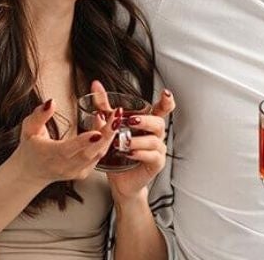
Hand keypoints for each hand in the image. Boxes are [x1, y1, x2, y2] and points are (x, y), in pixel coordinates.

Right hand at [11, 97, 117, 185]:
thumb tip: (50, 102)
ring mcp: (76, 171)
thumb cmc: (30, 148)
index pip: (69, 149)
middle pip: (91, 152)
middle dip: (106, 134)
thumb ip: (39, 115)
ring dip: (109, 136)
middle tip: (117, 116)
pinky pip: (99, 157)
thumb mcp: (28, 129)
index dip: (84, 141)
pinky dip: (106, 142)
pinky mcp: (84, 172)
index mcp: (52, 155)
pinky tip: (109, 127)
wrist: (31, 172)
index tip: (96, 132)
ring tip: (116, 117)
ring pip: (98, 154)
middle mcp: (66, 166)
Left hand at [96, 82, 175, 203]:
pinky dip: (141, 153)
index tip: (166, 93)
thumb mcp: (109, 125)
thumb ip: (104, 106)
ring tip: (123, 142)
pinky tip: (131, 153)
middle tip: (131, 121)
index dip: (167, 101)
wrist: (119, 179)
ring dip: (138, 140)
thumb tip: (96, 85)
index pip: (162, 109)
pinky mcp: (155, 164)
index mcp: (148, 123)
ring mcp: (157, 150)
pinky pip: (152, 156)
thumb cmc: (118, 152)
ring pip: (154, 140)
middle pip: (159, 122)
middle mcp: (155, 135)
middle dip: (146, 121)